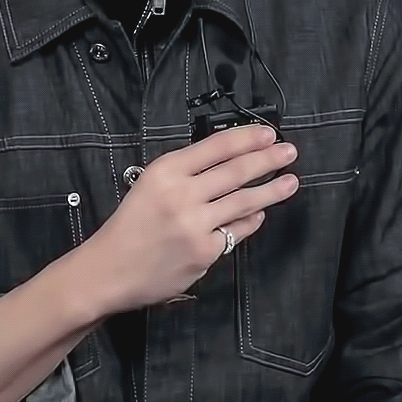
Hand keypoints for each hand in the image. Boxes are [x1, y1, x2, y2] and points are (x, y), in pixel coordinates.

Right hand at [82, 124, 297, 312]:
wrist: (110, 268)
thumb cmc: (131, 223)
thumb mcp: (150, 182)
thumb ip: (186, 171)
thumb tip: (230, 159)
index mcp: (166, 170)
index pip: (216, 146)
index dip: (247, 138)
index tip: (268, 133)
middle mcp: (182, 194)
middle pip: (236, 170)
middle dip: (267, 158)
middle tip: (288, 151)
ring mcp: (195, 224)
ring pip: (244, 201)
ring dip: (272, 189)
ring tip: (291, 181)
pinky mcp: (204, 252)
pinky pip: (237, 231)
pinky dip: (252, 220)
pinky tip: (261, 213)